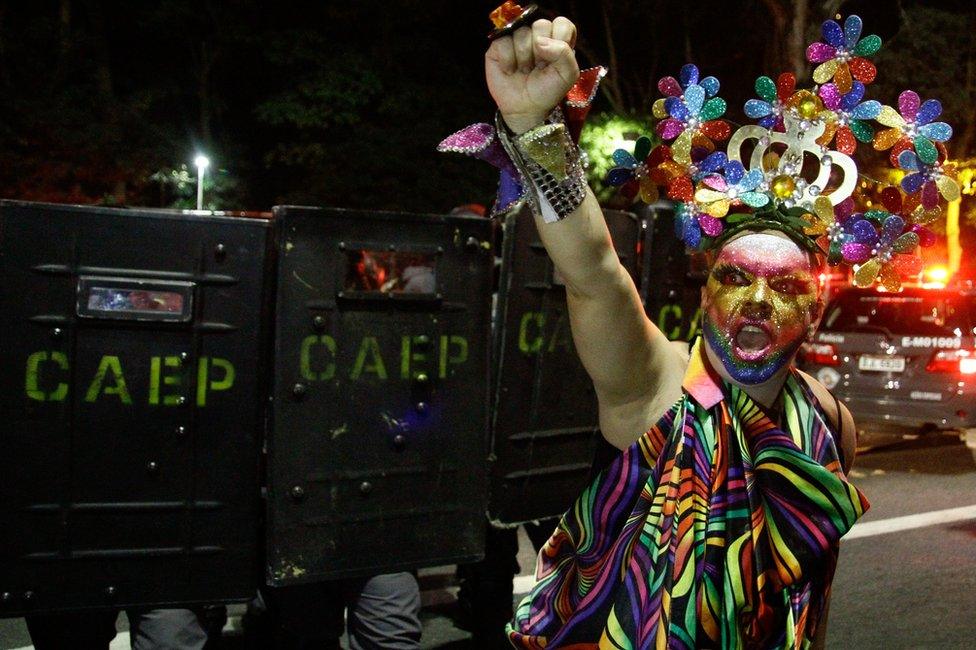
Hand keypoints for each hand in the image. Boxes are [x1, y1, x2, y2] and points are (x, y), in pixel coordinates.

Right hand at [485, 17, 579, 133]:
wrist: (525, 108)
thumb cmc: (547, 91)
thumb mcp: (567, 75)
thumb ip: (564, 52)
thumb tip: (539, 41)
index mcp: (557, 39)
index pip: (562, 23)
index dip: (559, 40)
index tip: (555, 60)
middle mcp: (538, 35)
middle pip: (540, 25)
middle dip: (540, 52)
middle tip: (538, 67)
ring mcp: (517, 38)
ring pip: (521, 32)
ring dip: (524, 58)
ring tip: (525, 70)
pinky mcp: (499, 45)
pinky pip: (503, 40)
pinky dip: (508, 59)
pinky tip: (510, 70)